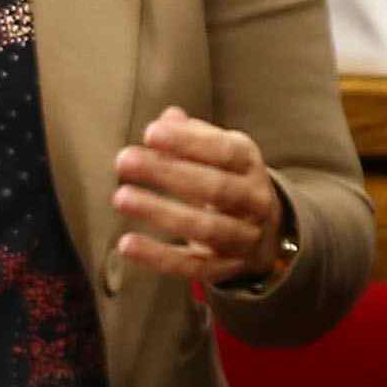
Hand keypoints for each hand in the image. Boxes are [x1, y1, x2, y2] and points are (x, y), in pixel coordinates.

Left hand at [112, 106, 286, 289]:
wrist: (266, 233)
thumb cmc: (229, 181)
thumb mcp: (220, 154)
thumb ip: (193, 136)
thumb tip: (167, 118)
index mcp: (251, 165)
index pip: (226, 152)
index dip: (190, 142)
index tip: (150, 133)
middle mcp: (254, 201)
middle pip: (216, 188)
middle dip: (169, 173)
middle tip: (124, 160)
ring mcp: (243, 237)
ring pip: (206, 229)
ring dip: (161, 213)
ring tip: (120, 197)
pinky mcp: (224, 268)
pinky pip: (192, 266)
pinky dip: (159, 257)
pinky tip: (126, 244)